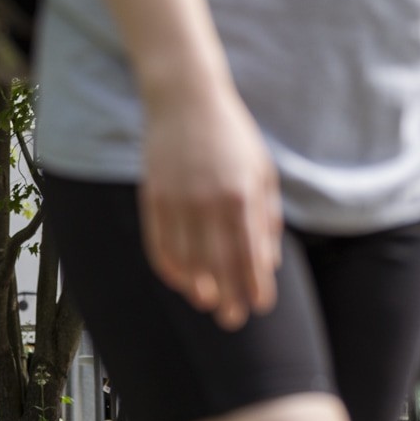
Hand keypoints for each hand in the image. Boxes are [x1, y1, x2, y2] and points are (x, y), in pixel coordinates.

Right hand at [139, 87, 281, 329]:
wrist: (185, 100)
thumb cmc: (231, 136)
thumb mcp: (262, 172)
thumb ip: (265, 219)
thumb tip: (267, 262)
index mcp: (241, 196)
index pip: (249, 255)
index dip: (254, 286)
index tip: (259, 306)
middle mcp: (207, 202)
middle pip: (217, 264)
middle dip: (226, 297)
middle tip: (232, 320)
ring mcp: (176, 200)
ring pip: (185, 258)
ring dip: (196, 286)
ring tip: (205, 303)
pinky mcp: (152, 197)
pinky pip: (158, 242)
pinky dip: (169, 266)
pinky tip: (180, 279)